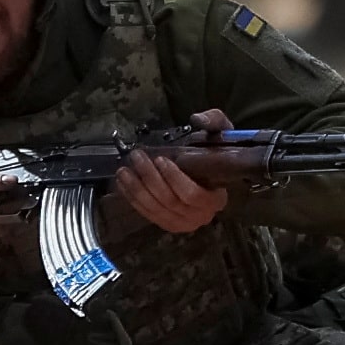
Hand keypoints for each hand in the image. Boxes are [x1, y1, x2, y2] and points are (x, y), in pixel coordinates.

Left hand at [117, 108, 232, 235]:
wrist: (210, 175)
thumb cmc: (215, 155)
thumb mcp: (222, 134)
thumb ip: (214, 122)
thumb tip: (197, 119)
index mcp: (216, 198)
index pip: (193, 195)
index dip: (174, 178)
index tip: (161, 159)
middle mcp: (201, 216)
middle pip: (170, 201)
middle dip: (149, 178)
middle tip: (137, 157)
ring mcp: (183, 223)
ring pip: (156, 209)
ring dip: (137, 189)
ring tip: (124, 170)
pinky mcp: (168, 224)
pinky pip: (148, 214)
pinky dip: (133, 199)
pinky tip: (123, 184)